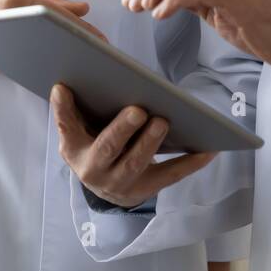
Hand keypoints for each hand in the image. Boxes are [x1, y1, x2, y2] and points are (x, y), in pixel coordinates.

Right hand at [51, 84, 215, 208]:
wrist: (105, 187)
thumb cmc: (93, 144)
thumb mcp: (78, 129)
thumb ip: (73, 109)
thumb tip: (66, 80)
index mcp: (74, 150)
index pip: (66, 127)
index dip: (63, 109)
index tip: (62, 86)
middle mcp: (94, 170)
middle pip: (108, 148)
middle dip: (122, 129)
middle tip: (138, 109)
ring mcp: (120, 183)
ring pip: (136, 162)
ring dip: (150, 142)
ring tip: (164, 120)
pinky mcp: (146, 189)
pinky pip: (170, 175)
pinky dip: (190, 162)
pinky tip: (208, 149)